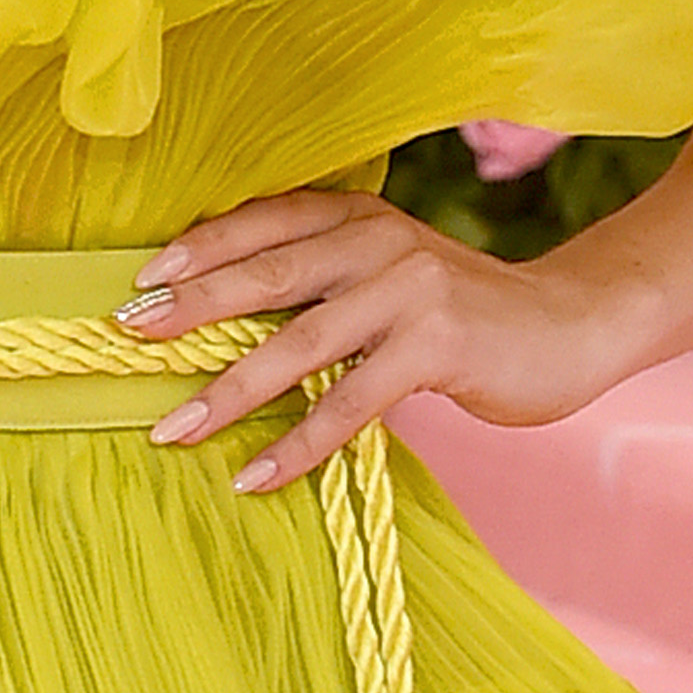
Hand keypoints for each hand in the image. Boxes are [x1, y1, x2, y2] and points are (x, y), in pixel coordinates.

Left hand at [115, 188, 628, 493]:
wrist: (568, 325)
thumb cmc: (461, 313)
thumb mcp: (387, 278)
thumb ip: (323, 283)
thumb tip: (220, 321)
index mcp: (358, 216)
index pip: (262, 223)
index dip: (198, 249)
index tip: (135, 283)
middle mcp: (378, 240)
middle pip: (266, 274)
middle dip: (190, 309)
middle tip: (125, 341)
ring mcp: (409, 289)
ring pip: (299, 341)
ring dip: (229, 390)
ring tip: (172, 430)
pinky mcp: (437, 344)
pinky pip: (349, 401)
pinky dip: (298, 443)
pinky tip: (255, 476)